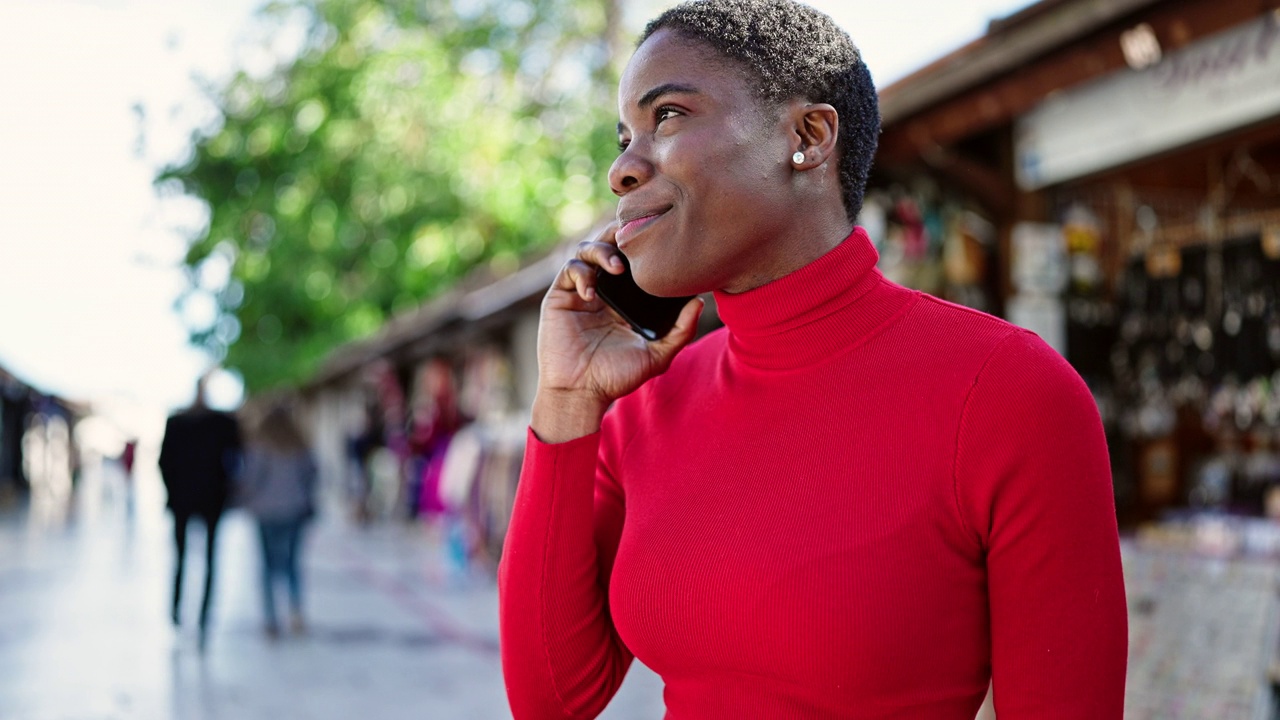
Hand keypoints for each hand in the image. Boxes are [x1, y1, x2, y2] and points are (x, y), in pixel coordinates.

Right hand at [532, 223, 703, 441]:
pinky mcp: (560, 296)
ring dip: (602, 250)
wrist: (581, 393)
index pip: (633, 261)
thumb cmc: (617, 377)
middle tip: (634, 239)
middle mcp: (603, 290)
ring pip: (587, 251)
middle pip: (609, 246)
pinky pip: (570, 270)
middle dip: (620, 236)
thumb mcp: (657, 355)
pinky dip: (582, 273)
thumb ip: (680, 331)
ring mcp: (580, 291)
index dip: (642, 246)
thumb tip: (700, 302)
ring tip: (617, 267)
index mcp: (625, 299)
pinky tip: (592, 292)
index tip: (658, 241)